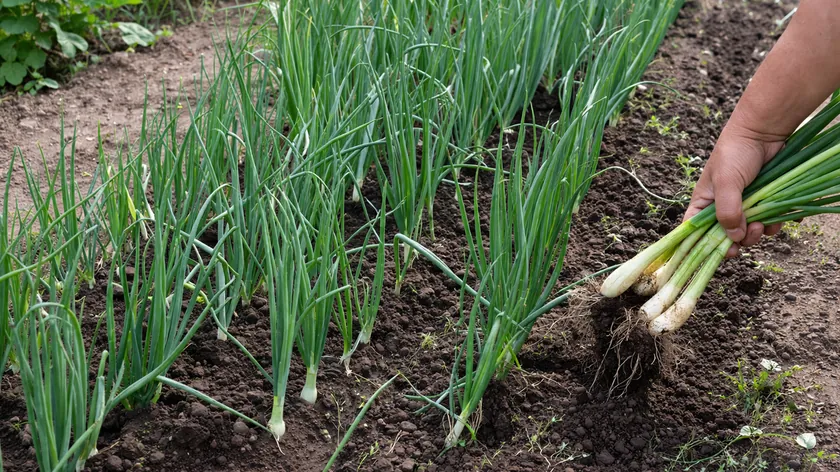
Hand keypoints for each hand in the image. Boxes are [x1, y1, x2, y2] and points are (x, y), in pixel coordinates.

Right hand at [683, 123, 784, 257]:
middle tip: (752, 230)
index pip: (697, 231)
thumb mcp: (727, 182)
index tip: (726, 251)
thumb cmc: (736, 153)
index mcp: (704, 202)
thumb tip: (734, 238)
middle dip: (741, 238)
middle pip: (727, 235)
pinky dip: (776, 222)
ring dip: (760, 231)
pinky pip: (769, 220)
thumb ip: (727, 211)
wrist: (764, 131)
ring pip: (750, 230)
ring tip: (765, 222)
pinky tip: (782, 216)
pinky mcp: (763, 200)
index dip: (706, 245)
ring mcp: (744, 203)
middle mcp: (722, 206)